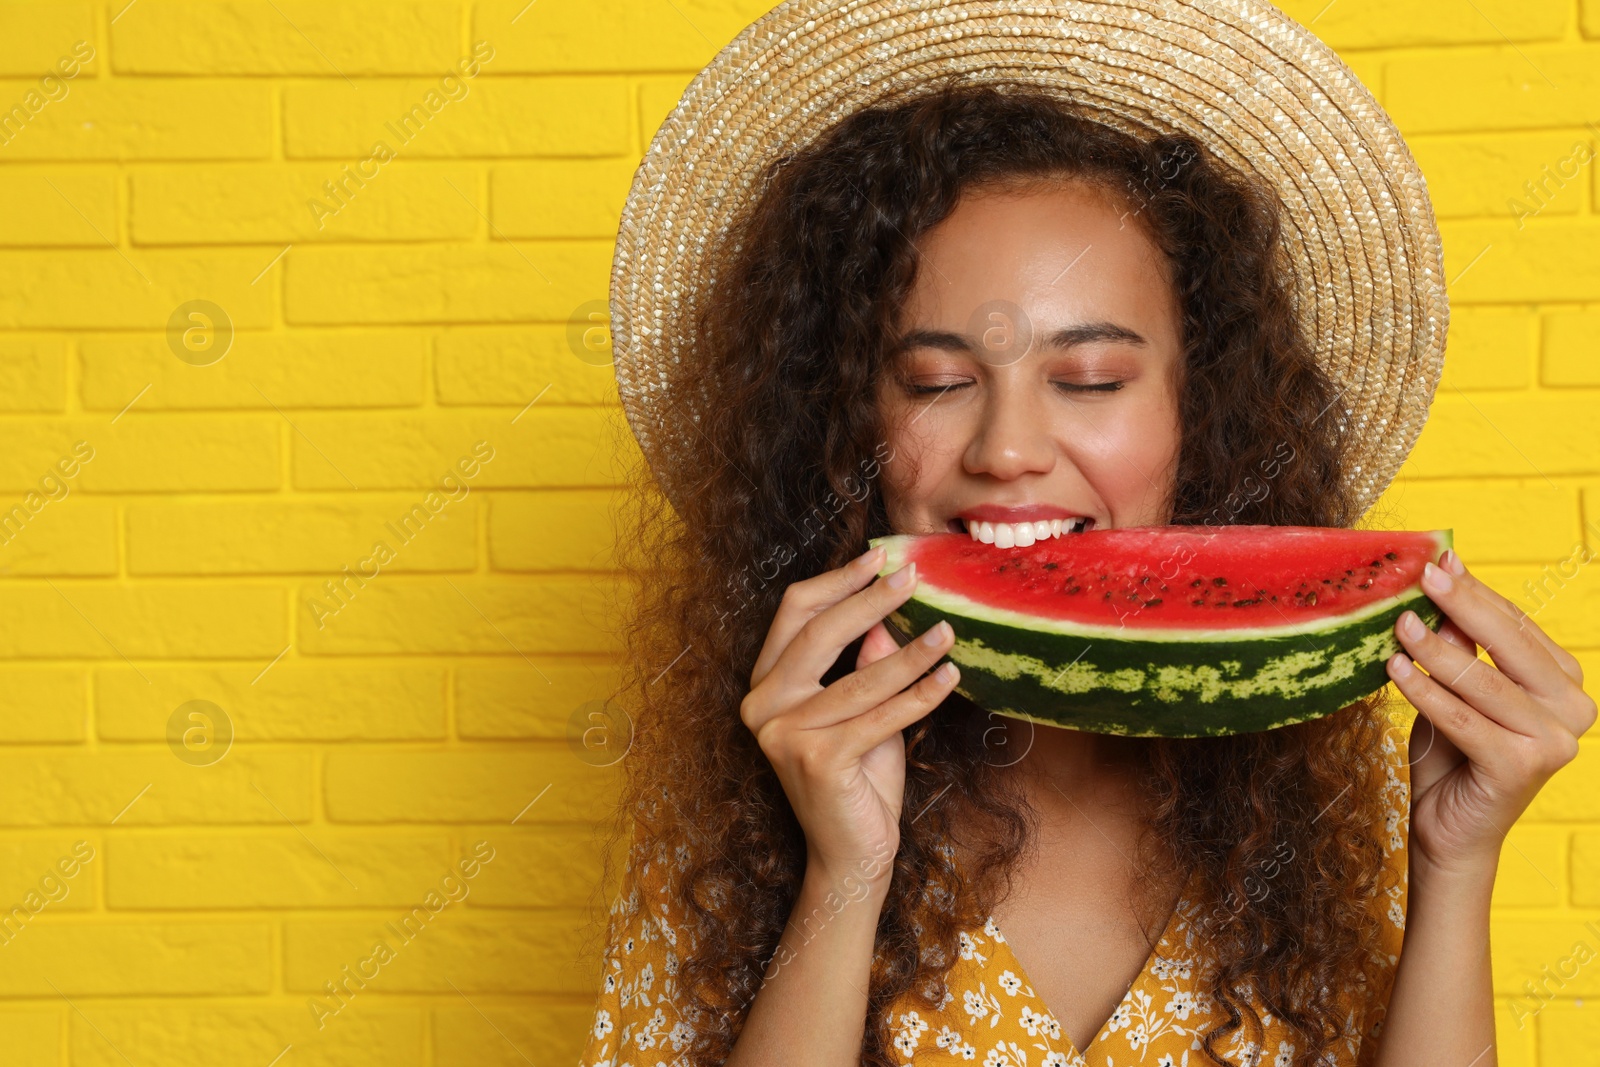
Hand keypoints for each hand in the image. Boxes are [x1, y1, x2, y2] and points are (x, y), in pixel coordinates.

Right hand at [740, 546, 958, 889]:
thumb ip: (865, 665)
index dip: (838, 581)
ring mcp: (783, 735)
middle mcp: (762, 707)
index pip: (794, 614)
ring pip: (859, 677)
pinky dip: (921, 695)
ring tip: (948, 632)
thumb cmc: (859, 780)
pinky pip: (881, 716)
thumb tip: (884, 615)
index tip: (881, 557)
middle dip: (870, 601)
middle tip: (913, 579)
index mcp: (765, 686)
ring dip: (911, 651)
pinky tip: (951, 677)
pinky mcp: (817, 761)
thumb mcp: (864, 711)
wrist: (853, 856)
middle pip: (818, 633)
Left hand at [1386, 548, 1596, 877]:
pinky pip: (1464, 719)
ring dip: (1436, 650)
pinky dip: (1426, 692)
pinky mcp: (1522, 767)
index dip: (1476, 592)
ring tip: (1399, 625)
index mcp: (1565, 684)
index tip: (1440, 560)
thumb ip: (1459, 649)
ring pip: (1484, 682)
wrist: (1450, 831)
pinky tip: (1395, 670)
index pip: (1518, 626)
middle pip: (1510, 645)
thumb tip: (1442, 591)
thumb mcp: (1454, 692)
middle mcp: (1573, 710)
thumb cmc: (1452, 756)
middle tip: (1423, 576)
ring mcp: (1554, 741)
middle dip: (1463, 605)